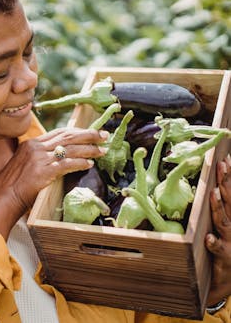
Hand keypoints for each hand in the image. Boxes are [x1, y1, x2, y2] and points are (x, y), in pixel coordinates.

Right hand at [0, 127, 107, 238]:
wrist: (3, 197)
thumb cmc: (13, 185)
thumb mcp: (24, 165)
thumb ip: (39, 158)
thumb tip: (58, 158)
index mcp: (31, 144)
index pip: (59, 132)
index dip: (77, 131)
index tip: (91, 133)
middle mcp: (36, 147)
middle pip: (67, 136)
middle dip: (88, 135)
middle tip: (103, 135)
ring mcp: (39, 158)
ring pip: (70, 148)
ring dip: (89, 149)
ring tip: (102, 150)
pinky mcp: (43, 171)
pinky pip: (66, 164)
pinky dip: (79, 163)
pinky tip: (89, 164)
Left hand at [205, 154, 230, 305]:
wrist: (230, 279)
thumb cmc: (225, 247)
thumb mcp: (224, 225)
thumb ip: (220, 207)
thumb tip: (213, 186)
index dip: (230, 175)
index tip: (225, 157)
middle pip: (230, 200)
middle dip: (226, 182)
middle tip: (222, 164)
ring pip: (224, 221)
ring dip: (219, 206)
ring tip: (214, 193)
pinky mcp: (225, 256)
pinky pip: (217, 249)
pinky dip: (213, 243)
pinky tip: (208, 238)